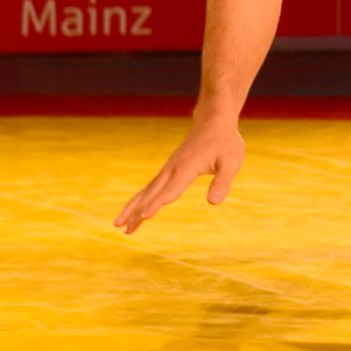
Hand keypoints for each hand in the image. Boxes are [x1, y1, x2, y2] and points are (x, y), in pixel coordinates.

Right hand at [114, 115, 244, 234]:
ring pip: (147, 190)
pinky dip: (140, 199)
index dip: (157, 204)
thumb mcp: (232, 161)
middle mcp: (173, 168)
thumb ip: (223, 182)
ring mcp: (169, 168)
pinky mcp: (169, 168)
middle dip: (137, 212)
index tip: (144, 217)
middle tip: (123, 229)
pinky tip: (135, 210)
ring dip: (132, 207)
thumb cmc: (225, 141)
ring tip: (118, 225)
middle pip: (152, 193)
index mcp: (187, 167)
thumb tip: (214, 202)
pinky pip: (151, 186)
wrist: (213, 121)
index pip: (171, 190)